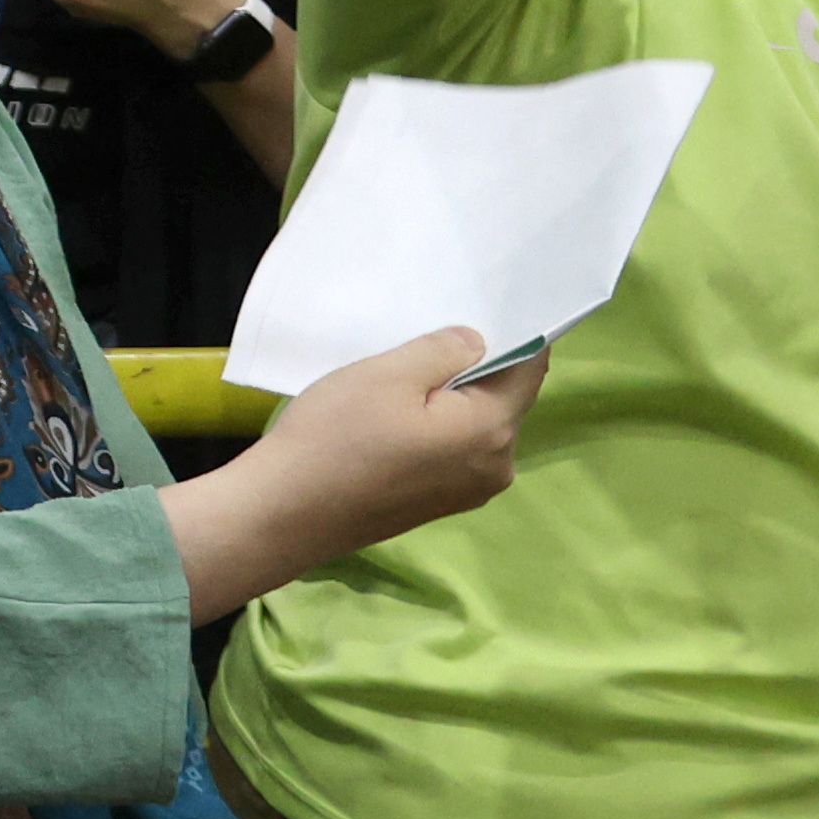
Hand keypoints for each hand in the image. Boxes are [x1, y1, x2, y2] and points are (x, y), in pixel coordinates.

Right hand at [164, 326, 539, 618]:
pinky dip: (439, 428)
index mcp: (491, 430)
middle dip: (479, 368)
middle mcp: (496, 466)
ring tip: (406, 378)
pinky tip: (396, 420)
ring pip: (477, 426)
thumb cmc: (336, 436)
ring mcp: (470, 491)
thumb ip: (444, 350)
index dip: (514, 334)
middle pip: (505, 399)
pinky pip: (457, 450)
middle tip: (430, 337)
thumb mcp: (386, 374)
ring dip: (454, 400)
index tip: (483, 306)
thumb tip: (478, 342)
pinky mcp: (441, 504)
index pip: (530, 369)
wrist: (288, 512)